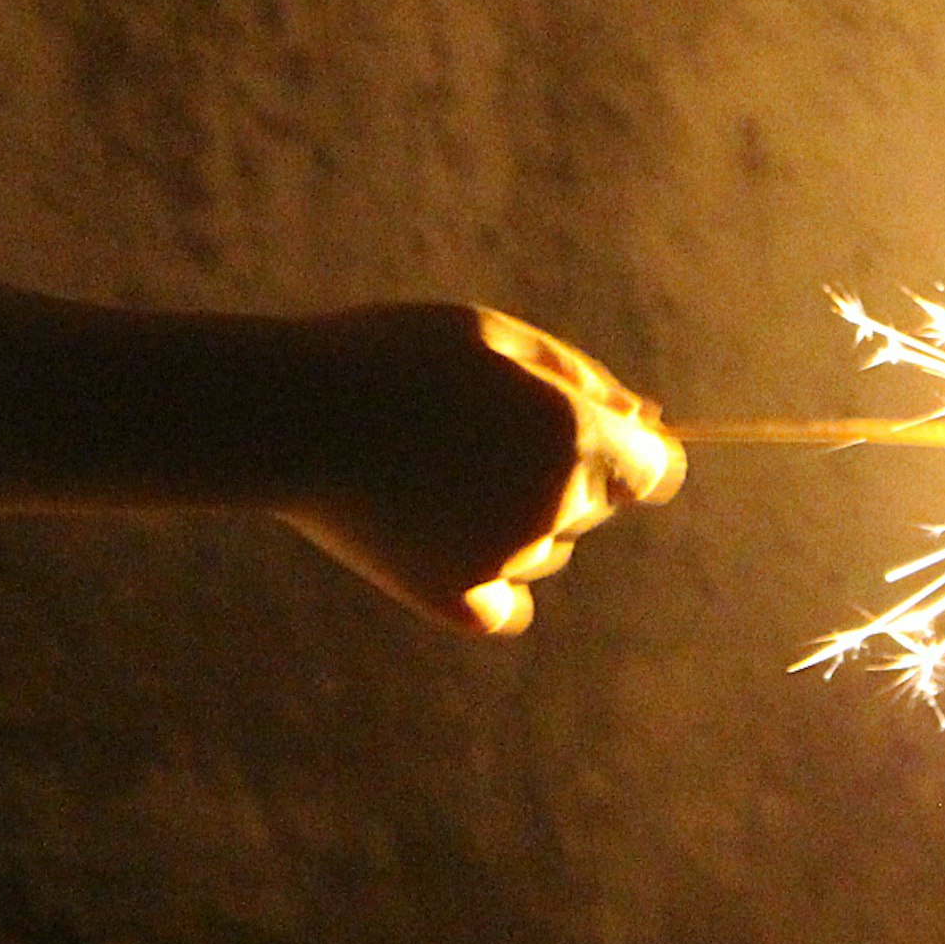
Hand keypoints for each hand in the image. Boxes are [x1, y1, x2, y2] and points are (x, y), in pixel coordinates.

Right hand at [283, 305, 684, 634]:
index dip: (627, 451)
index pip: (655, 470)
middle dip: (560, 473)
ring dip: (517, 519)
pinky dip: (489, 583)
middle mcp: (556, 505)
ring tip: (432, 472)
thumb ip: (580, 378)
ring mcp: (509, 560)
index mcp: (576, 435)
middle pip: (596, 504)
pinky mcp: (458, 601)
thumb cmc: (393, 357)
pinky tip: (437, 536)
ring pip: (548, 549)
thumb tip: (646, 418)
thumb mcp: (493, 337)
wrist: (288, 417)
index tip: (585, 438)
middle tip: (470, 434)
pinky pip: (507, 606)